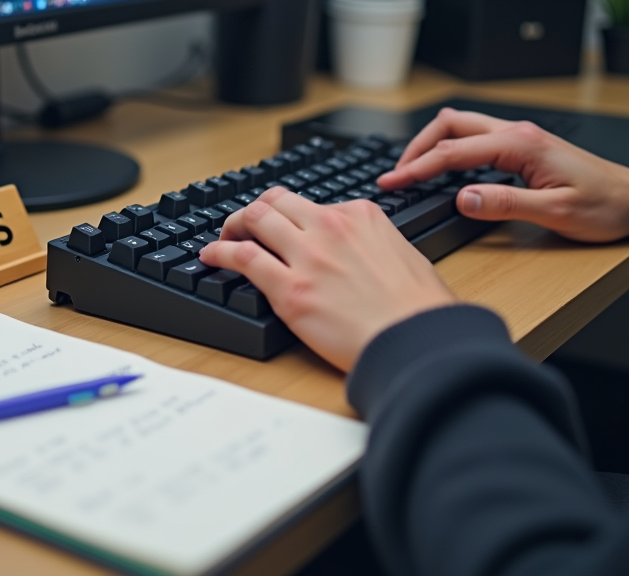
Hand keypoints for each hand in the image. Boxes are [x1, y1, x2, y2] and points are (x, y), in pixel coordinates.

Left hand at [199, 189, 455, 371]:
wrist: (416, 342)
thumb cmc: (418, 310)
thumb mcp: (404, 254)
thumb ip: (373, 243)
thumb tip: (358, 250)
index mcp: (361, 215)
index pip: (309, 204)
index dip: (288, 215)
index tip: (280, 226)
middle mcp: (331, 227)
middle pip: (275, 202)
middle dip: (255, 211)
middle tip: (244, 226)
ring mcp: (308, 256)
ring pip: (254, 219)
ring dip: (232, 226)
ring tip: (223, 238)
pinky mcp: (290, 290)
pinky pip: (242, 258)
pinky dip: (219, 252)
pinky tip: (210, 257)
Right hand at [377, 108, 628, 242]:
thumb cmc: (602, 206)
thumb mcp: (554, 212)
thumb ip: (505, 204)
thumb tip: (462, 198)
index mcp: (520, 145)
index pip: (453, 152)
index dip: (416, 168)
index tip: (391, 181)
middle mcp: (517, 133)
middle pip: (450, 126)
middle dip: (416, 148)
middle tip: (394, 174)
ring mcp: (519, 137)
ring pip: (460, 127)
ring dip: (431, 145)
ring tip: (410, 170)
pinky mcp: (521, 147)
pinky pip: (474, 139)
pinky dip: (449, 150)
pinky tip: (442, 169)